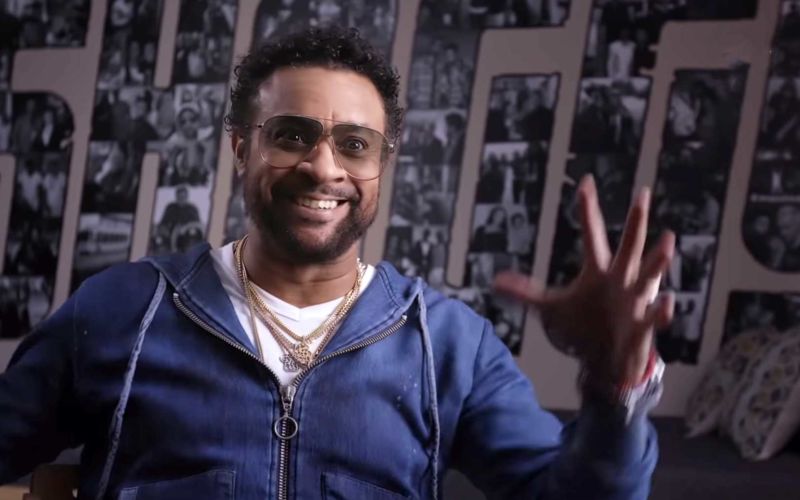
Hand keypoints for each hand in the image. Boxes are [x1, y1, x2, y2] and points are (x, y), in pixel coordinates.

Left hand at [494, 175, 674, 385]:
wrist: (607, 359)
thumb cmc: (585, 326)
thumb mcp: (552, 307)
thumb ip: (527, 293)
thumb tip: (496, 282)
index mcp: (599, 270)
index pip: (592, 233)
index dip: (588, 209)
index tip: (585, 182)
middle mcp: (621, 279)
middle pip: (628, 245)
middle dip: (635, 221)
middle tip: (643, 192)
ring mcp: (635, 300)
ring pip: (649, 275)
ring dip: (657, 259)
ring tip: (667, 239)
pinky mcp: (642, 325)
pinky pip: (655, 316)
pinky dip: (662, 310)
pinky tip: (666, 301)